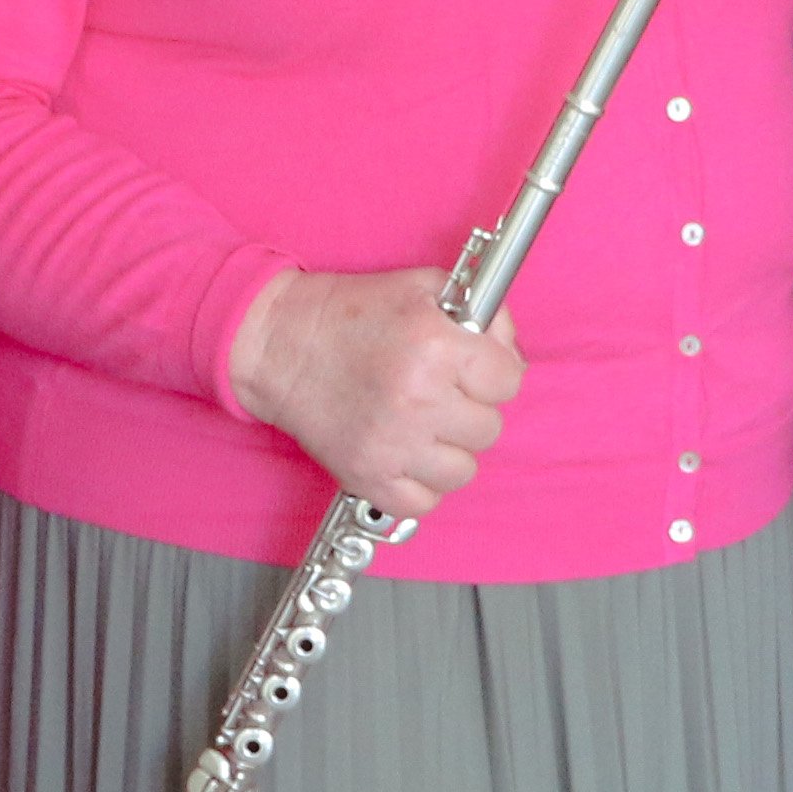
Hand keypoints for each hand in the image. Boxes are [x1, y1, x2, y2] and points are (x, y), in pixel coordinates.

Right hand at [230, 266, 522, 516]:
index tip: (471, 369)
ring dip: (448, 449)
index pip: (509, 380)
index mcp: (435, 347)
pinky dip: (420, 484)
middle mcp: (418, 399)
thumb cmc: (349, 315)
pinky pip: (425, 502)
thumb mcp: (423, 289)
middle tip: (439, 393)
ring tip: (422, 425)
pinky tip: (406, 454)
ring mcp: (393, 445)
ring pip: (463, 470)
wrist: (282, 345)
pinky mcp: (368, 476)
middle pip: (489, 427)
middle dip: (469, 408)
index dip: (493, 372)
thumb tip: (510, 350)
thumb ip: (482, 312)